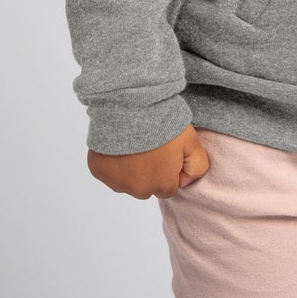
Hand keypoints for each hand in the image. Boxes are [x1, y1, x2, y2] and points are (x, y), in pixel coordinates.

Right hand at [88, 124, 211, 199]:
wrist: (130, 106)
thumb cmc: (163, 123)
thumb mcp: (192, 143)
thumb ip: (197, 167)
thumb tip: (184, 180)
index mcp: (162, 186)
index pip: (168, 186)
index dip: (168, 169)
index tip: (164, 152)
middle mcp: (139, 191)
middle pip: (146, 186)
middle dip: (148, 172)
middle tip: (148, 147)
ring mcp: (116, 182)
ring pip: (126, 181)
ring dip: (129, 168)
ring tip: (133, 144)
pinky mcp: (99, 171)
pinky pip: (108, 172)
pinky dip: (112, 162)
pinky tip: (118, 144)